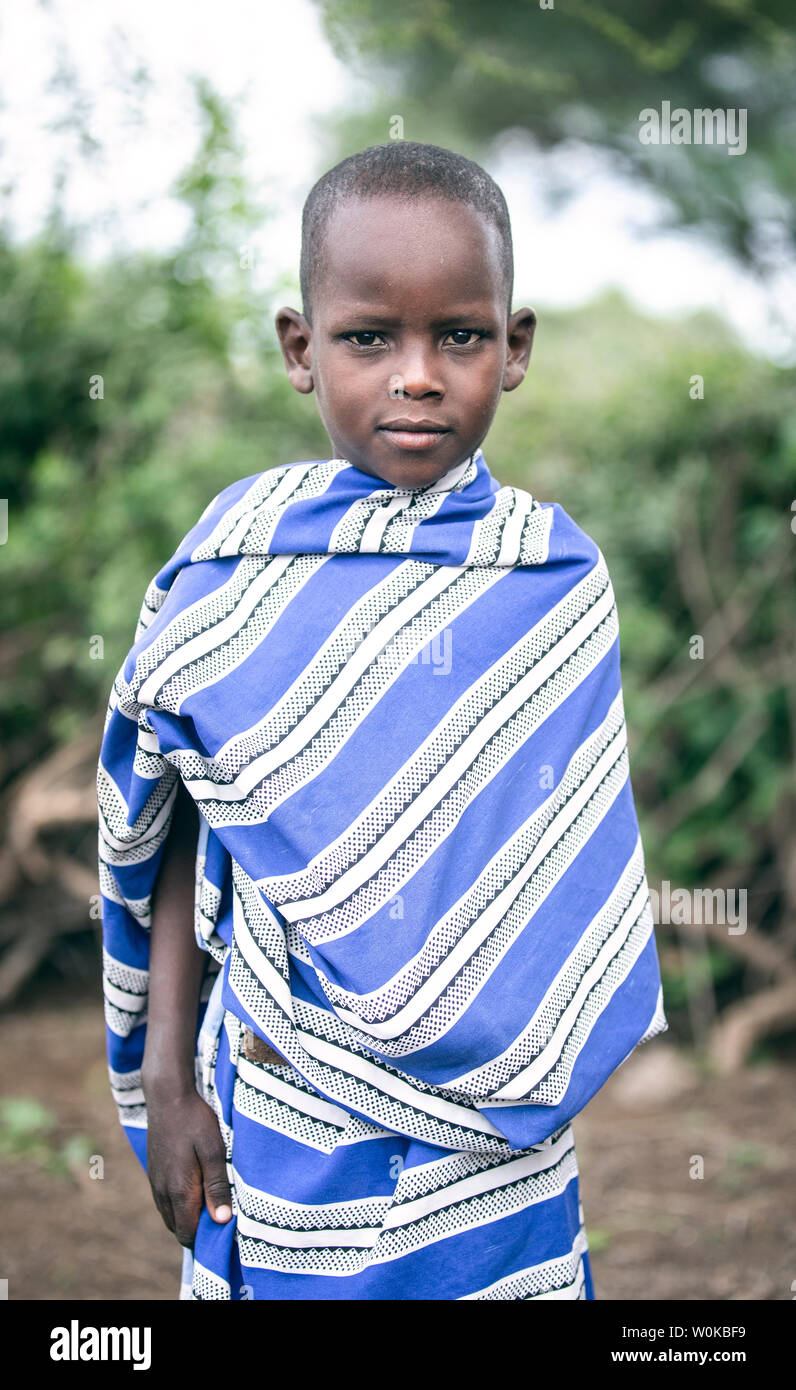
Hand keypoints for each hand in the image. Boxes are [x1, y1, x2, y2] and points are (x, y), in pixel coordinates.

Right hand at [143, 1082, 232, 1247]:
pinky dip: (179, 1204)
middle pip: (178, 1229)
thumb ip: (217, 1187)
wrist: (167, 1096)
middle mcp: (162, 1192)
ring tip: (210, 1200)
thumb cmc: (195, 1121)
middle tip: (220, 1213)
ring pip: (170, 1216)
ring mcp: (154, 1183)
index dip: (205, 1239)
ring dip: (188, 1216)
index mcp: (178, 1190)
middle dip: (197, 1230)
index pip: (187, 1234)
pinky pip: (164, 1202)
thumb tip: (222, 1221)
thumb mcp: (214, 1151)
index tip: (224, 1229)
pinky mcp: (153, 1173)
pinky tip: (196, 1187)